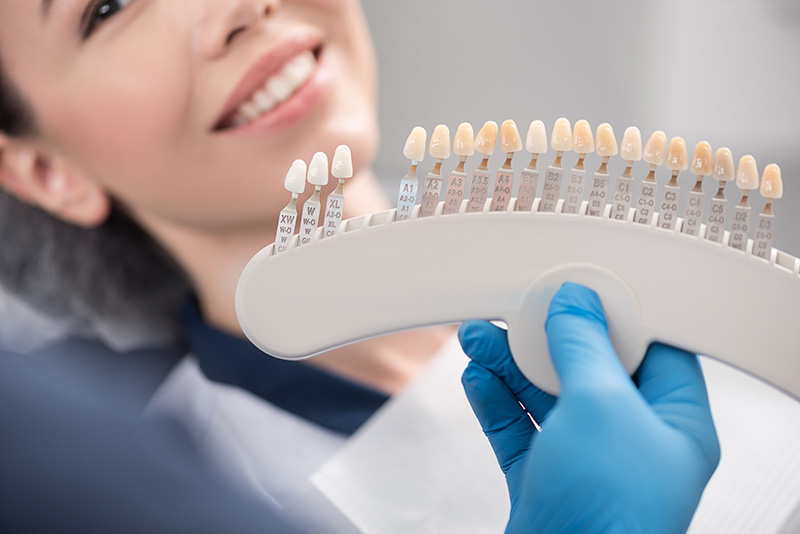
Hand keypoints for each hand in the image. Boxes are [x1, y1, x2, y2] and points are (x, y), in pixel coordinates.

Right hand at [459, 282, 719, 533]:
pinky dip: (496, 401)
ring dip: (509, 365)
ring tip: (478, 337)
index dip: (615, 315)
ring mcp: (585, 463)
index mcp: (673, 423)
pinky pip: (519, 429)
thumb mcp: (601, 405)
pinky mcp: (545, 481)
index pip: (652, 349)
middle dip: (543, 338)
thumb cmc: (610, 514)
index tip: (578, 288)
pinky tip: (478, 377)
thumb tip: (575, 302)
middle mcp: (631, 442)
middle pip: (586, 369)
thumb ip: (584, 346)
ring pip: (545, 397)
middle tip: (513, 310)